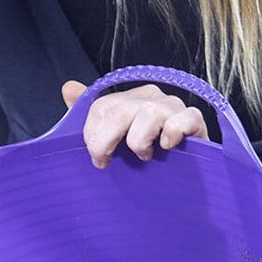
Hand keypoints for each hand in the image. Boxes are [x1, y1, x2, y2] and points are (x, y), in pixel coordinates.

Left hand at [62, 79, 208, 168]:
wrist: (183, 174)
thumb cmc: (145, 155)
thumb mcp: (114, 140)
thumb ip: (90, 115)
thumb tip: (67, 87)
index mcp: (128, 99)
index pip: (101, 107)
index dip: (92, 135)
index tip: (97, 158)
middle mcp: (149, 97)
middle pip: (120, 111)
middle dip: (106, 142)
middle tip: (107, 163)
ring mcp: (173, 106)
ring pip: (148, 114)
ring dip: (140, 142)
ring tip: (144, 157)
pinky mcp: (194, 119)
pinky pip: (183, 119)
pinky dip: (172, 134)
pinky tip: (167, 147)